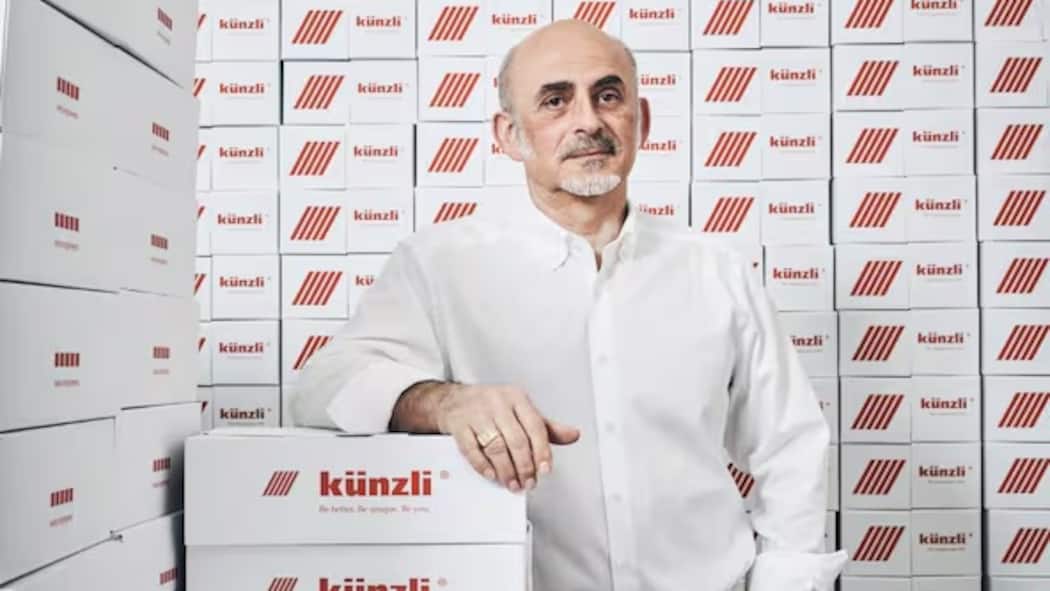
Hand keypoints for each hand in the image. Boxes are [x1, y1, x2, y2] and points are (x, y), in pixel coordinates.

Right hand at [434, 383, 579, 491]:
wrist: (454, 400)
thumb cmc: (492, 406)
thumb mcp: (522, 411)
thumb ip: (547, 427)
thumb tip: (573, 435)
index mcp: (517, 398)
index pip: (535, 427)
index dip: (542, 451)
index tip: (545, 470)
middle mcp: (497, 403)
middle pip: (516, 440)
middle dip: (524, 467)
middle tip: (528, 483)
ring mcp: (476, 413)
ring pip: (495, 446)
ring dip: (506, 470)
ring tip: (512, 483)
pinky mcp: (459, 424)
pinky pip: (471, 448)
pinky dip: (482, 465)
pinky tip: (491, 474)